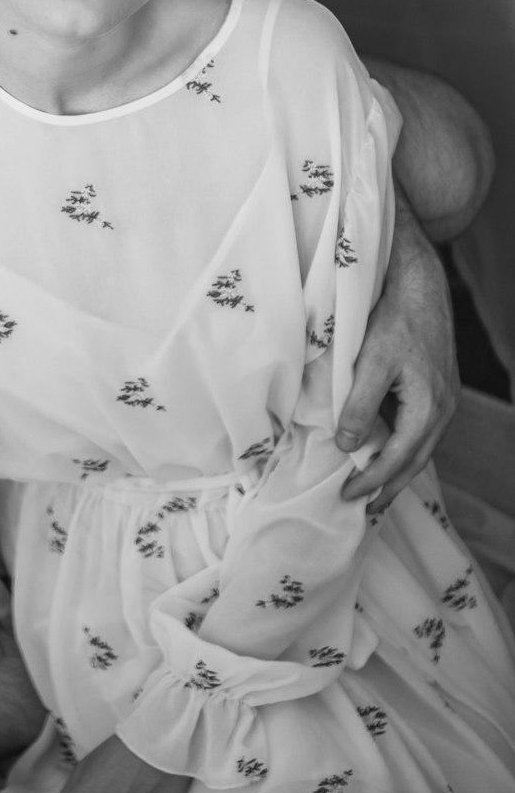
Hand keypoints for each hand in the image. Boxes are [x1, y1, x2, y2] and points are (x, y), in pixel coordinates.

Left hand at [337, 189, 457, 510]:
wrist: (421, 283)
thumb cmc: (395, 319)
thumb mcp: (371, 363)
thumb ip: (360, 407)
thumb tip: (349, 446)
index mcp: (428, 408)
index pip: (398, 460)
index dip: (372, 481)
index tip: (347, 496)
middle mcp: (443, 410)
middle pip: (416, 463)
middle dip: (389, 487)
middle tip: (363, 508)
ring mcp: (445, 400)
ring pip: (421, 449)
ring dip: (398, 471)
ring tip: (375, 489)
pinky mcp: (439, 389)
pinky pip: (423, 431)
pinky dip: (405, 448)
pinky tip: (389, 451)